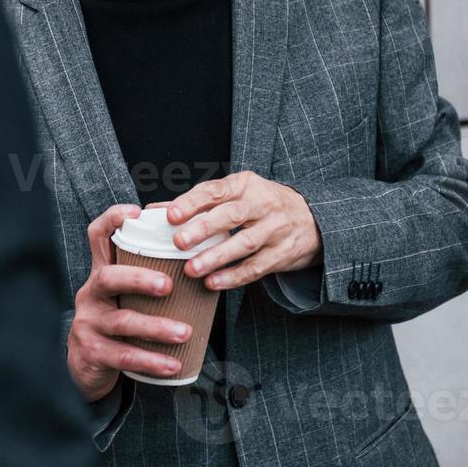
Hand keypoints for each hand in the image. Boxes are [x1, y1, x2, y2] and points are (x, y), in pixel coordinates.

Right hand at [66, 204, 195, 402]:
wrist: (86, 367)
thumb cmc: (117, 324)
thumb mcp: (124, 296)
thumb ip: (148, 279)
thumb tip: (200, 261)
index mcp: (101, 273)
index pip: (98, 237)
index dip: (112, 220)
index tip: (135, 212)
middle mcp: (91, 294)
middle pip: (108, 277)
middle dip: (139, 278)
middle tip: (169, 285)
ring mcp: (89, 323)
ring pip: (122, 321)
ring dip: (156, 327)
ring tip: (184, 332)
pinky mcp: (93, 352)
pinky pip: (123, 356)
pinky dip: (151, 360)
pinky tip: (172, 364)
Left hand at [167, 172, 322, 289]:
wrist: (313, 220)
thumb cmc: (261, 205)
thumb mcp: (236, 194)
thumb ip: (197, 202)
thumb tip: (154, 210)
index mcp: (245, 185)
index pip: (216, 190)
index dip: (192, 202)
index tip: (170, 214)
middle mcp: (262, 204)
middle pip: (231, 215)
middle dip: (203, 228)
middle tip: (179, 242)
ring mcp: (275, 229)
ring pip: (244, 244)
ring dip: (216, 257)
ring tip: (191, 269)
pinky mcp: (282, 254)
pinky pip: (256, 267)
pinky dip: (233, 276)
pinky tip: (213, 283)